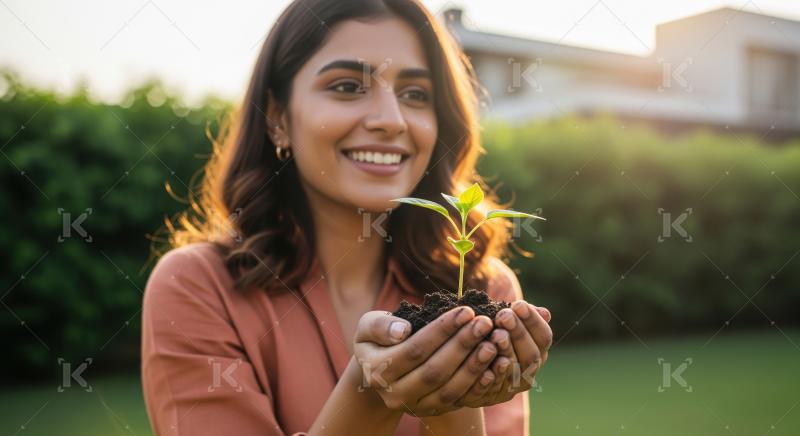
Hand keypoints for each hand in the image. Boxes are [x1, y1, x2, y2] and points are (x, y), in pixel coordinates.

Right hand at [353, 306, 499, 416]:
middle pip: (434, 371)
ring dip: (475, 366)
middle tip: (485, 323)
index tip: (466, 311)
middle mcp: (395, 395)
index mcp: (377, 372)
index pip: (414, 350)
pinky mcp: (435, 411)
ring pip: (449, 390)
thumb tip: (403, 330)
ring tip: (493, 342)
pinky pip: (460, 400)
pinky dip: (480, 384)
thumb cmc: (379, 339)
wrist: (380, 370)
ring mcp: (416, 407)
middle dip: (462, 345)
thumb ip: (380, 326)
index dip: (441, 331)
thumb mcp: (369, 326)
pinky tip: (495, 365)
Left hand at [456, 302, 551, 406]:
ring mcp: (510, 388)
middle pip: (531, 355)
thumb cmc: (487, 332)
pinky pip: (490, 390)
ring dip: (506, 352)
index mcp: (536, 351)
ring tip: (495, 334)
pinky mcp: (489, 397)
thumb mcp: (503, 322)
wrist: (463, 364)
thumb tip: (545, 313)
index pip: (544, 337)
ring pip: (514, 371)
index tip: (518, 304)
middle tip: (504, 316)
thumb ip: (521, 317)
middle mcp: (528, 372)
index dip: (533, 321)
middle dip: (519, 333)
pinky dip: (489, 378)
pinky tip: (484, 365)